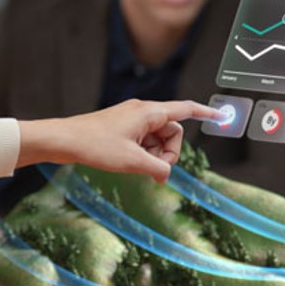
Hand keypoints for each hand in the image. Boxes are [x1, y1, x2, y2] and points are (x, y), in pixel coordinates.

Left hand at [17, 99, 220, 183]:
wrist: (64, 140)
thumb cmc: (96, 145)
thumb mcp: (133, 161)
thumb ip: (157, 168)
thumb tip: (165, 175)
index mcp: (149, 112)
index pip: (185, 110)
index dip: (205, 114)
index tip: (220, 116)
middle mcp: (143, 111)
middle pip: (172, 131)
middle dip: (169, 151)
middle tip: (154, 168)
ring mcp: (132, 119)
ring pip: (157, 138)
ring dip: (154, 155)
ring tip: (137, 167)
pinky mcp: (122, 128)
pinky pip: (144, 141)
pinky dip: (143, 153)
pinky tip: (130, 164)